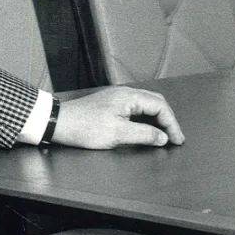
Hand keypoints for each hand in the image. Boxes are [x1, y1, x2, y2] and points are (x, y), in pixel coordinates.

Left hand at [52, 87, 184, 148]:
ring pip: (145, 105)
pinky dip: (145, 119)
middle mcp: (124, 93)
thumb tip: (162, 137)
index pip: (160, 106)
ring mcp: (116, 98)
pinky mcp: (110, 105)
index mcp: (128, 97)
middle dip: (167, 120)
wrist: (57, 123)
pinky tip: (146, 130)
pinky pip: (135, 109)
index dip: (172, 124)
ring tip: (164, 135)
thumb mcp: (117, 134)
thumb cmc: (84, 127)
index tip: (177, 140)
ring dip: (157, 119)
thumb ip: (144, 134)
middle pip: (155, 102)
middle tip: (174, 137)